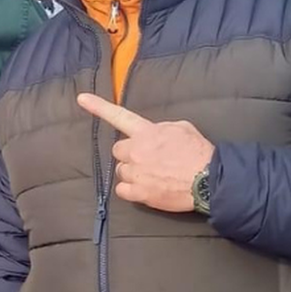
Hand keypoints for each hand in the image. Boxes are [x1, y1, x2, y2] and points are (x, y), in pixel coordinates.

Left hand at [77, 93, 214, 212]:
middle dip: (129, 154)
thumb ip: (161, 128)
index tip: (81, 98)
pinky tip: (146, 188)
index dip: (98, 107)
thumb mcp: (181, 128)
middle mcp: (136, 150)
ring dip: (132, 172)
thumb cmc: (198, 152)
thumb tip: (154, 134)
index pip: (119, 116)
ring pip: (121, 170)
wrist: (209, 180)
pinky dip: (131, 190)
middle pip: (118, 150)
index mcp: (146, 132)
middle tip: (147, 159)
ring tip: (152, 175)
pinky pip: (122, 190)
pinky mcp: (139, 193)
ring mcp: (136, 172)